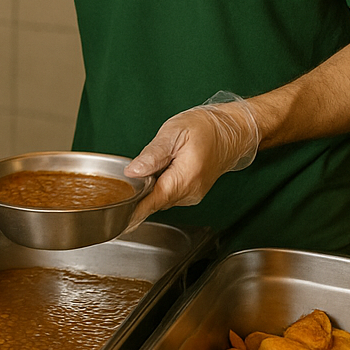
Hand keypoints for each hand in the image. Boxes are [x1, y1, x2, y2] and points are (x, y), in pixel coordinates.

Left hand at [125, 92, 259, 230]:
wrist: (230, 131)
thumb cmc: (204, 128)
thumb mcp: (173, 133)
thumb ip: (153, 154)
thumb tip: (133, 172)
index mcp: (186, 177)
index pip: (155, 200)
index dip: (135, 211)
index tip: (119, 220)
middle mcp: (191, 191)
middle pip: (155, 201)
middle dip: (136, 197)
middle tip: (118, 188)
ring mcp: (192, 195)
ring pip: (160, 199)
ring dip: (146, 192)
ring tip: (140, 174)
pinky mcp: (191, 193)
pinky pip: (168, 195)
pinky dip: (156, 189)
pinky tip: (154, 175)